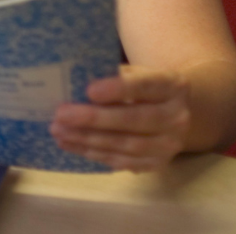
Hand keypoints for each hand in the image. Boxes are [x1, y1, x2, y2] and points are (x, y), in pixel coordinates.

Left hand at [50, 64, 192, 171]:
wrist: (173, 111)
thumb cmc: (143, 86)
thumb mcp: (135, 73)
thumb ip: (112, 75)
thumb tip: (73, 80)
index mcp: (172, 86)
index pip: (145, 86)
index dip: (119, 89)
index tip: (89, 90)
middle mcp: (177, 117)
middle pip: (134, 119)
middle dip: (94, 118)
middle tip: (61, 114)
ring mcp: (170, 144)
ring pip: (127, 144)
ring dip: (88, 139)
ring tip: (58, 131)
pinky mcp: (157, 163)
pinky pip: (123, 162)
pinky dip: (94, 153)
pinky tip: (71, 144)